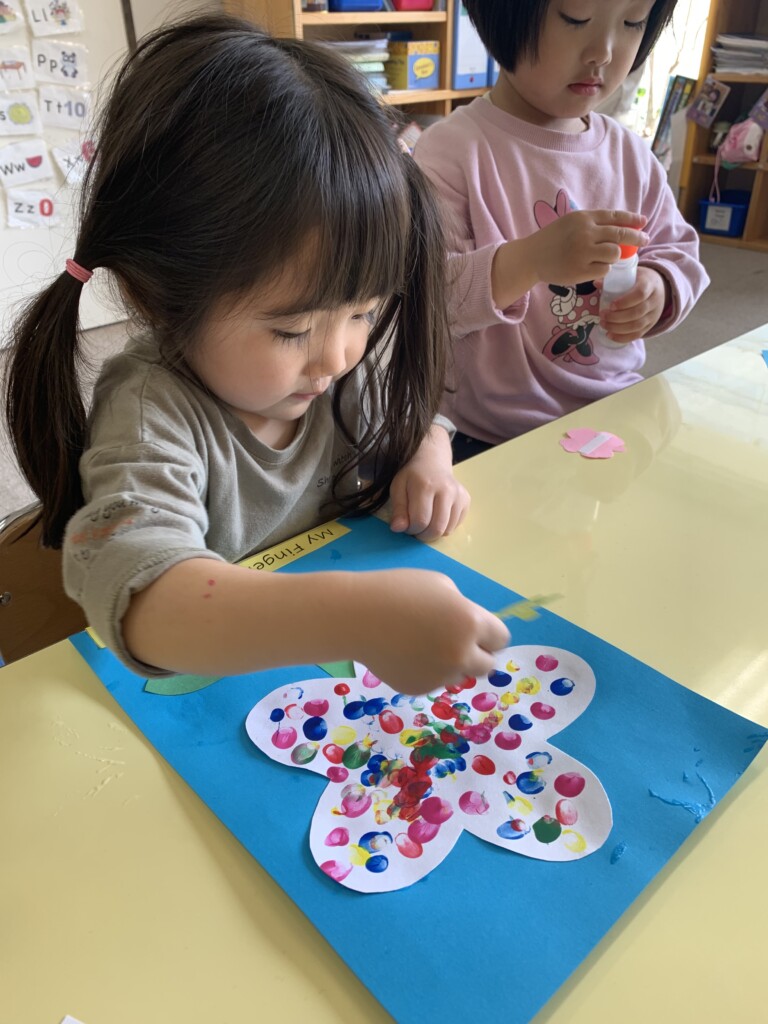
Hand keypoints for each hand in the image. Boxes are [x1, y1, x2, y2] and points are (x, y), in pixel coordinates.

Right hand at [354, 568, 510, 694]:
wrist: (355, 617)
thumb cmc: (398, 590)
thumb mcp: (441, 585)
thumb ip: (462, 609)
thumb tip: (469, 630)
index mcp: (471, 623)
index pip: (501, 639)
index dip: (489, 633)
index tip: (478, 630)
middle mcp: (461, 654)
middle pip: (487, 665)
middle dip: (477, 654)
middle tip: (456, 641)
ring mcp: (440, 675)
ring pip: (459, 674)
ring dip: (450, 662)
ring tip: (421, 642)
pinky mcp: (420, 688)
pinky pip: (434, 680)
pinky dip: (426, 670)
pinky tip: (405, 653)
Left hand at [389, 425, 468, 540]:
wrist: (432, 461)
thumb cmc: (412, 476)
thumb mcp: (398, 488)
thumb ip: (398, 509)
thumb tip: (398, 528)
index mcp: (426, 486)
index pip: (420, 521)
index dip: (411, 529)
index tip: (406, 525)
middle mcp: (446, 490)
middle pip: (437, 528)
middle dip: (423, 535)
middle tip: (416, 528)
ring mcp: (459, 495)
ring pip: (447, 530)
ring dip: (434, 532)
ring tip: (426, 521)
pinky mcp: (466, 500)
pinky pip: (456, 525)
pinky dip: (444, 527)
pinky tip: (437, 516)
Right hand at [529, 209, 648, 285]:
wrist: (531, 257)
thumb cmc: (552, 240)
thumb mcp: (570, 223)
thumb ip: (592, 224)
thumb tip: (620, 228)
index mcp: (583, 218)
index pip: (614, 217)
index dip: (632, 219)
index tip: (643, 222)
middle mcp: (585, 233)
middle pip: (620, 235)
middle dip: (637, 238)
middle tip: (645, 240)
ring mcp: (583, 252)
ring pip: (614, 254)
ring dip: (614, 257)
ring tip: (603, 259)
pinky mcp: (581, 270)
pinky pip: (604, 270)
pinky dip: (603, 270)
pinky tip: (592, 269)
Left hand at [599, 266, 667, 343]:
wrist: (658, 288)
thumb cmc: (639, 280)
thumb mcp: (631, 274)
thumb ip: (613, 278)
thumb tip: (596, 283)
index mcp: (649, 284)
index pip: (640, 294)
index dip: (625, 301)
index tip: (611, 305)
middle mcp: (654, 300)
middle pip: (637, 312)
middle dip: (617, 317)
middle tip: (602, 315)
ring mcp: (653, 314)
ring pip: (637, 326)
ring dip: (617, 328)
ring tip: (603, 324)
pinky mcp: (650, 325)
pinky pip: (637, 334)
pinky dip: (623, 337)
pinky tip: (610, 335)